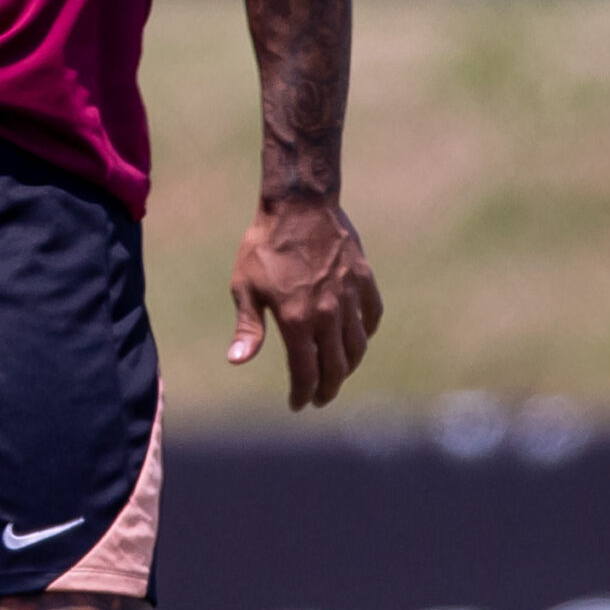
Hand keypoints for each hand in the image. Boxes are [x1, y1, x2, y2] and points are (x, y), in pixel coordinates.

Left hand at [226, 199, 382, 409]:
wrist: (298, 205)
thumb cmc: (264, 246)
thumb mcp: (245, 287)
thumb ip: (247, 328)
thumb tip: (237, 362)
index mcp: (297, 320)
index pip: (306, 372)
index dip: (303, 394)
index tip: (298, 404)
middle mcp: (328, 314)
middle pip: (336, 367)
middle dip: (328, 389)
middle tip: (321, 399)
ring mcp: (349, 297)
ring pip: (357, 346)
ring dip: (349, 367)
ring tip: (339, 374)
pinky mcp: (363, 279)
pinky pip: (372, 316)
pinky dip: (367, 333)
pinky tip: (358, 339)